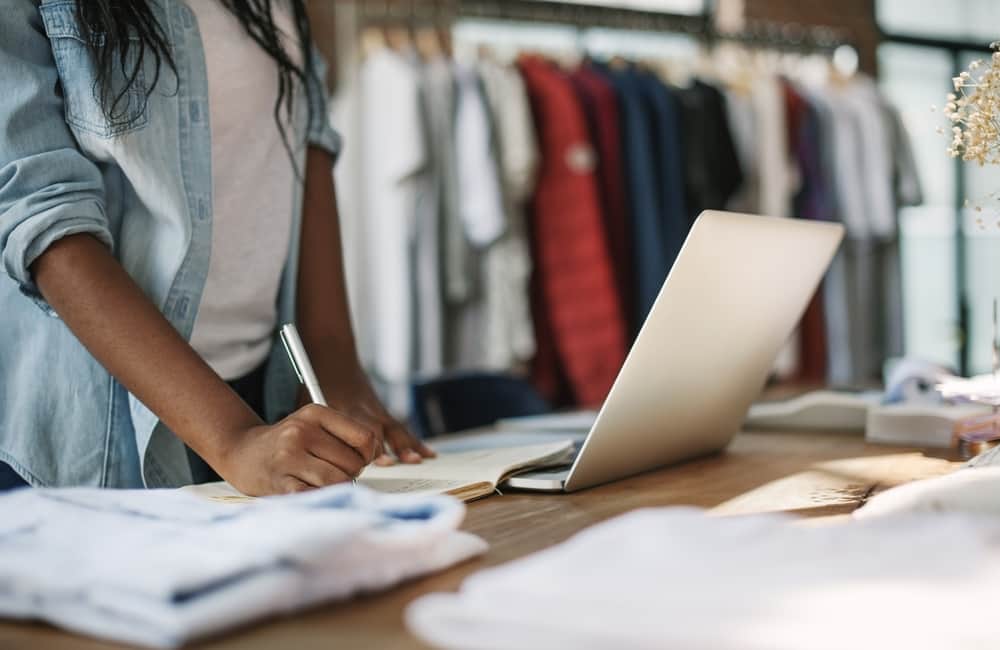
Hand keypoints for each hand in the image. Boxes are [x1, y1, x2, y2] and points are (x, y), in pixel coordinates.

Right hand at [218, 404, 379, 495]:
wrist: (242, 452)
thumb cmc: (289, 442)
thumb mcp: (314, 424)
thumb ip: (345, 435)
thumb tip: (375, 457)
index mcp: (315, 413)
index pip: (365, 437)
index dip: (368, 454)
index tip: (356, 459)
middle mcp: (301, 431)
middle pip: (354, 463)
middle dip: (350, 473)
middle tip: (333, 471)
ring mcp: (289, 457)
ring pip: (339, 481)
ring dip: (337, 487)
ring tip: (322, 481)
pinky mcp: (280, 483)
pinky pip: (316, 495)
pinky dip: (319, 496)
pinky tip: (309, 489)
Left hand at [307, 368, 435, 466]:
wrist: (333, 360)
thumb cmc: (316, 386)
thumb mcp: (306, 406)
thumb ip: (312, 432)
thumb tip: (308, 463)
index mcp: (338, 409)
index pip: (352, 430)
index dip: (361, 446)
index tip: (372, 460)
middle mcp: (359, 410)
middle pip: (373, 429)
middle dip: (380, 449)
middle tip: (387, 464)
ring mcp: (373, 410)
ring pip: (391, 429)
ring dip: (403, 445)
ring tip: (414, 460)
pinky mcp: (381, 411)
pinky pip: (399, 428)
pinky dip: (413, 442)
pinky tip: (426, 454)